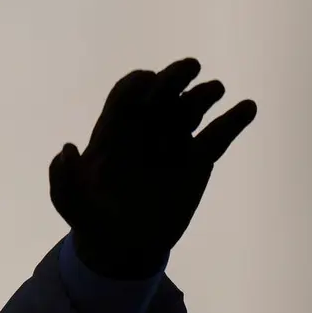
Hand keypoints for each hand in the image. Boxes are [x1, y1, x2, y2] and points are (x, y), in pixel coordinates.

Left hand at [49, 58, 256, 277]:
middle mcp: (145, 129)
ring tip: (215, 89)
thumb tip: (68, 148)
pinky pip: (217, 137)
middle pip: (161, 93)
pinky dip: (233, 121)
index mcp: (113, 131)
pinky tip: (248, 107)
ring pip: (190, 109)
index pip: (125, 96)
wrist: (123, 246)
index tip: (148, 83)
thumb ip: (63, 178)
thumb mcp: (69, 201)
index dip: (136, 85)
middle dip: (174, 76)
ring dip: (203, 94)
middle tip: (190, 67)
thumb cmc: (91, 217)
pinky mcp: (197, 161)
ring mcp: (173, 142)